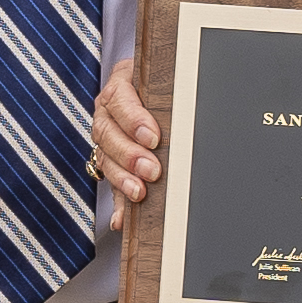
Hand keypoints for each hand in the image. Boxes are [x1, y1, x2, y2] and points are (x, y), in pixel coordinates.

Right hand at [92, 63, 163, 220]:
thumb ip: (174, 96)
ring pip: (104, 157)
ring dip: (122, 178)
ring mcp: (106, 136)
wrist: (152, 87)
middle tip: (151, 170)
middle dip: (130, 154)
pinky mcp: (109, 161)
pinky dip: (116, 203)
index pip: (120, 100)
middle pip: (108, 133)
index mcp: (121, 86)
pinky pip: (109, 182)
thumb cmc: (162, 87)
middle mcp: (108, 111)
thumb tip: (197, 111)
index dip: (134, 120)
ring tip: (139, 192)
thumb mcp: (165, 84)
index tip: (153, 138)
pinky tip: (121, 218)